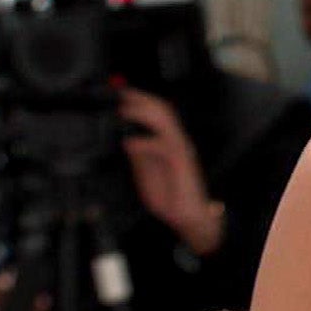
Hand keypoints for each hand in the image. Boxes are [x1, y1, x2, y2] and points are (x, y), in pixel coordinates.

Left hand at [119, 88, 224, 255]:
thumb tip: (126, 140)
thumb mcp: (146, 174)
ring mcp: (181, 151)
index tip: (120, 93)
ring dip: (144, 113)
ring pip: (166, 122)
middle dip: (142, 99)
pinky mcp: (181, 163)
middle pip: (163, 110)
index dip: (139, 101)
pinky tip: (132, 142)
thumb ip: (139, 157)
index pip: (156, 114)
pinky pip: (164, 147)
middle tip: (121, 93)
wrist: (190, 217)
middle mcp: (177, 142)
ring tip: (126, 109)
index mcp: (168, 143)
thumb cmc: (171, 198)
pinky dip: (146, 142)